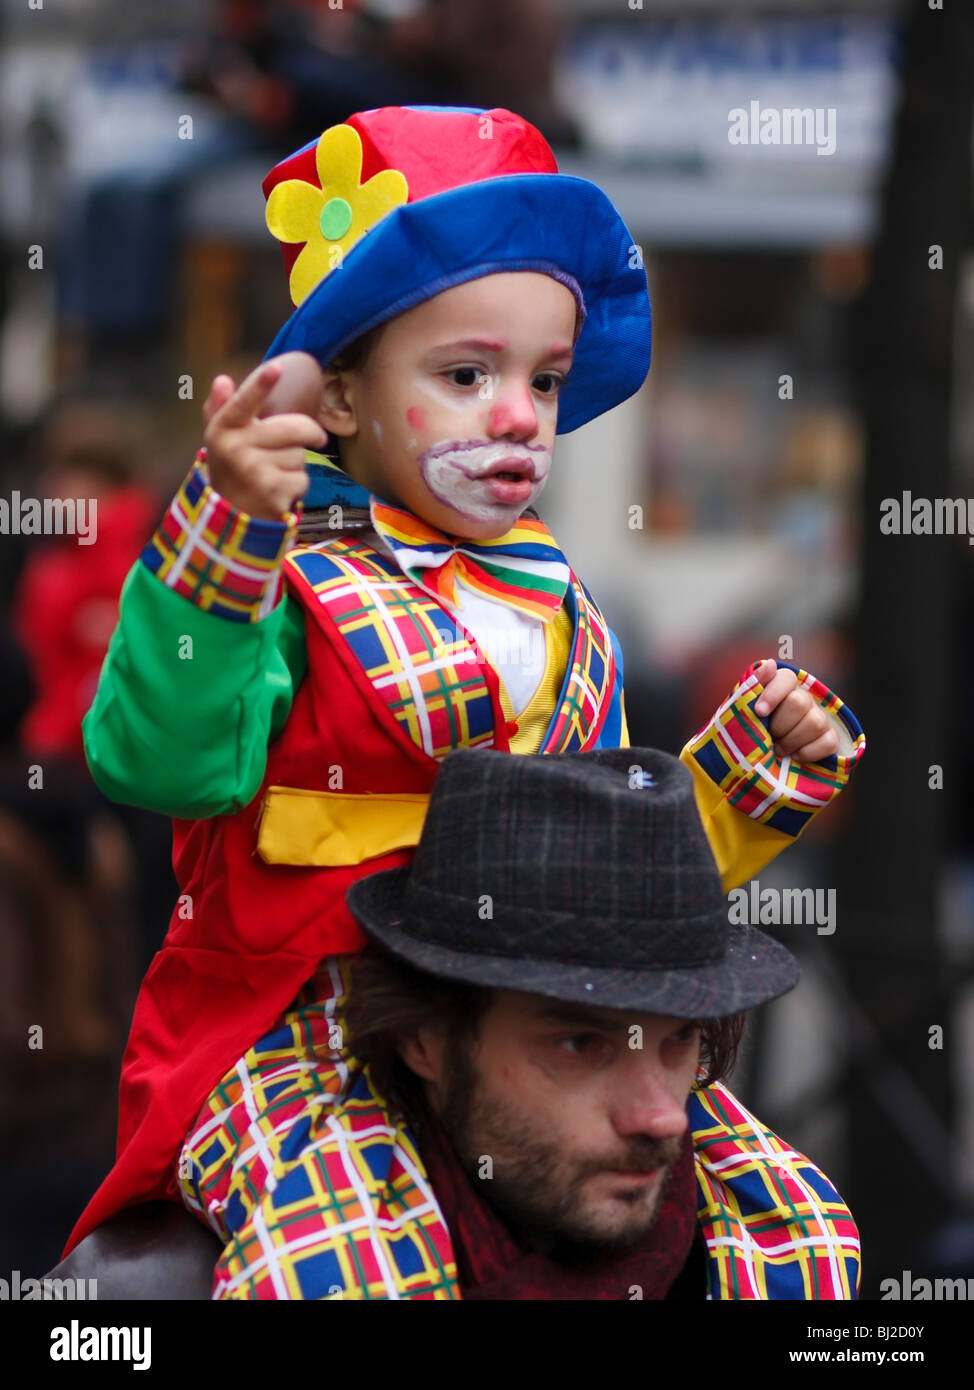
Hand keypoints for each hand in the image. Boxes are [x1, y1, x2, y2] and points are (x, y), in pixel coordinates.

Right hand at [202, 361, 325, 519]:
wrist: (228, 514)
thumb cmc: (231, 466)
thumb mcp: (220, 437)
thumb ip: (221, 407)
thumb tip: (222, 380)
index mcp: (224, 428)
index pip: (244, 403)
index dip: (260, 385)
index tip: (275, 368)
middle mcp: (236, 449)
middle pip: (294, 428)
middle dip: (311, 432)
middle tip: (316, 436)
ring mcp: (255, 473)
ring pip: (300, 456)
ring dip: (296, 463)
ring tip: (275, 471)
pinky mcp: (272, 494)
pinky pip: (301, 480)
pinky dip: (296, 485)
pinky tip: (279, 490)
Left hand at [752, 659, 838, 762]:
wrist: (758, 758)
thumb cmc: (750, 730)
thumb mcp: (742, 710)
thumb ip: (752, 687)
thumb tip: (770, 664)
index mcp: (782, 687)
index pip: (786, 678)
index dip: (773, 694)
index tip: (760, 712)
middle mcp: (804, 698)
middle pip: (799, 702)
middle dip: (780, 725)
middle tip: (769, 735)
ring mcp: (819, 717)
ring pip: (815, 723)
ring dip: (792, 741)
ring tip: (778, 748)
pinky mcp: (830, 738)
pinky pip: (828, 742)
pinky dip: (808, 753)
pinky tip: (795, 755)